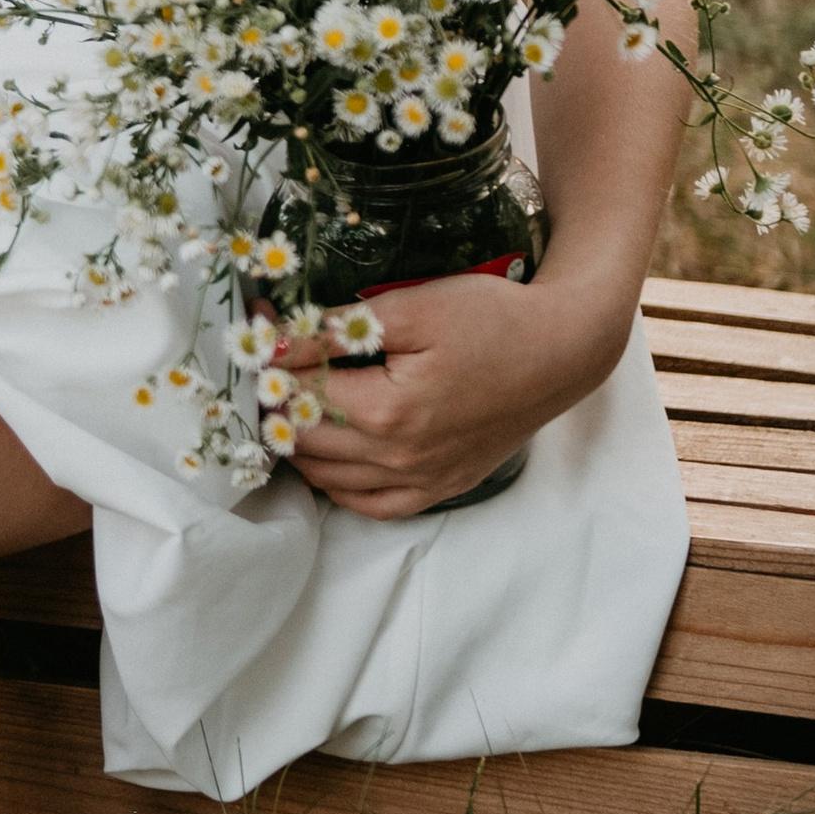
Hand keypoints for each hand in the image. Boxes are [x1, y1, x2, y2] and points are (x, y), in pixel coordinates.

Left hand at [275, 268, 632, 520]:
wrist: (562, 351)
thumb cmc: (491, 319)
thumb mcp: (410, 308)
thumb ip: (337, 330)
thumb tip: (274, 342)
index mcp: (387, 412)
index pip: (296, 399)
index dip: (267, 366)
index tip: (253, 337)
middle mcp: (400, 459)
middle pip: (304, 445)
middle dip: (274, 407)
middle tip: (265, 371)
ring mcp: (422, 481)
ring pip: (328, 479)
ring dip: (298, 446)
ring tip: (288, 405)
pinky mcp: (442, 488)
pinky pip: (371, 505)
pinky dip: (338, 485)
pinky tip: (328, 456)